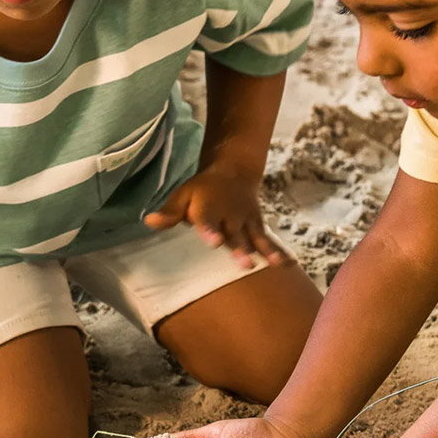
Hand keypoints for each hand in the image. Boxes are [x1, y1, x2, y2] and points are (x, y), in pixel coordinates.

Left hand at [143, 162, 288, 268]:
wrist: (233, 171)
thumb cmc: (201, 191)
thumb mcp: (182, 196)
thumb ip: (169, 212)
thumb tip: (149, 221)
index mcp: (208, 208)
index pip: (207, 221)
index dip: (210, 231)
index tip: (214, 242)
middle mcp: (230, 215)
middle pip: (235, 234)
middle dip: (240, 248)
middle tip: (245, 264)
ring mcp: (246, 221)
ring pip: (255, 238)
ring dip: (264, 251)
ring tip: (273, 264)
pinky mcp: (258, 226)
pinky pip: (268, 241)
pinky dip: (279, 251)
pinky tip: (288, 265)